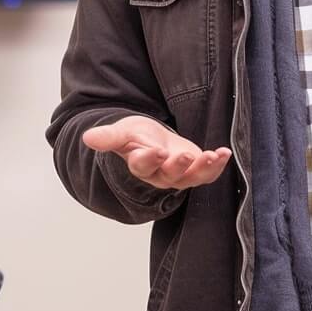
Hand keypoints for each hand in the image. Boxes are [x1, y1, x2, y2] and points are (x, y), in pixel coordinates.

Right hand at [82, 115, 231, 189]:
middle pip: (169, 175)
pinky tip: (224, 153)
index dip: (149, 159)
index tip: (156, 151)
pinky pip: (207, 174)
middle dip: (178, 166)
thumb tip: (87, 137)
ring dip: (204, 168)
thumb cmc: (137, 136)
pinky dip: (217, 165)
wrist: (153, 141)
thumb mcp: (122, 132)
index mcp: (140, 165)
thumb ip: (108, 137)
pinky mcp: (195, 171)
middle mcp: (160, 174)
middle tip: (186, 157)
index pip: (142, 165)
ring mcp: (179, 175)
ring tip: (214, 156)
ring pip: (191, 178)